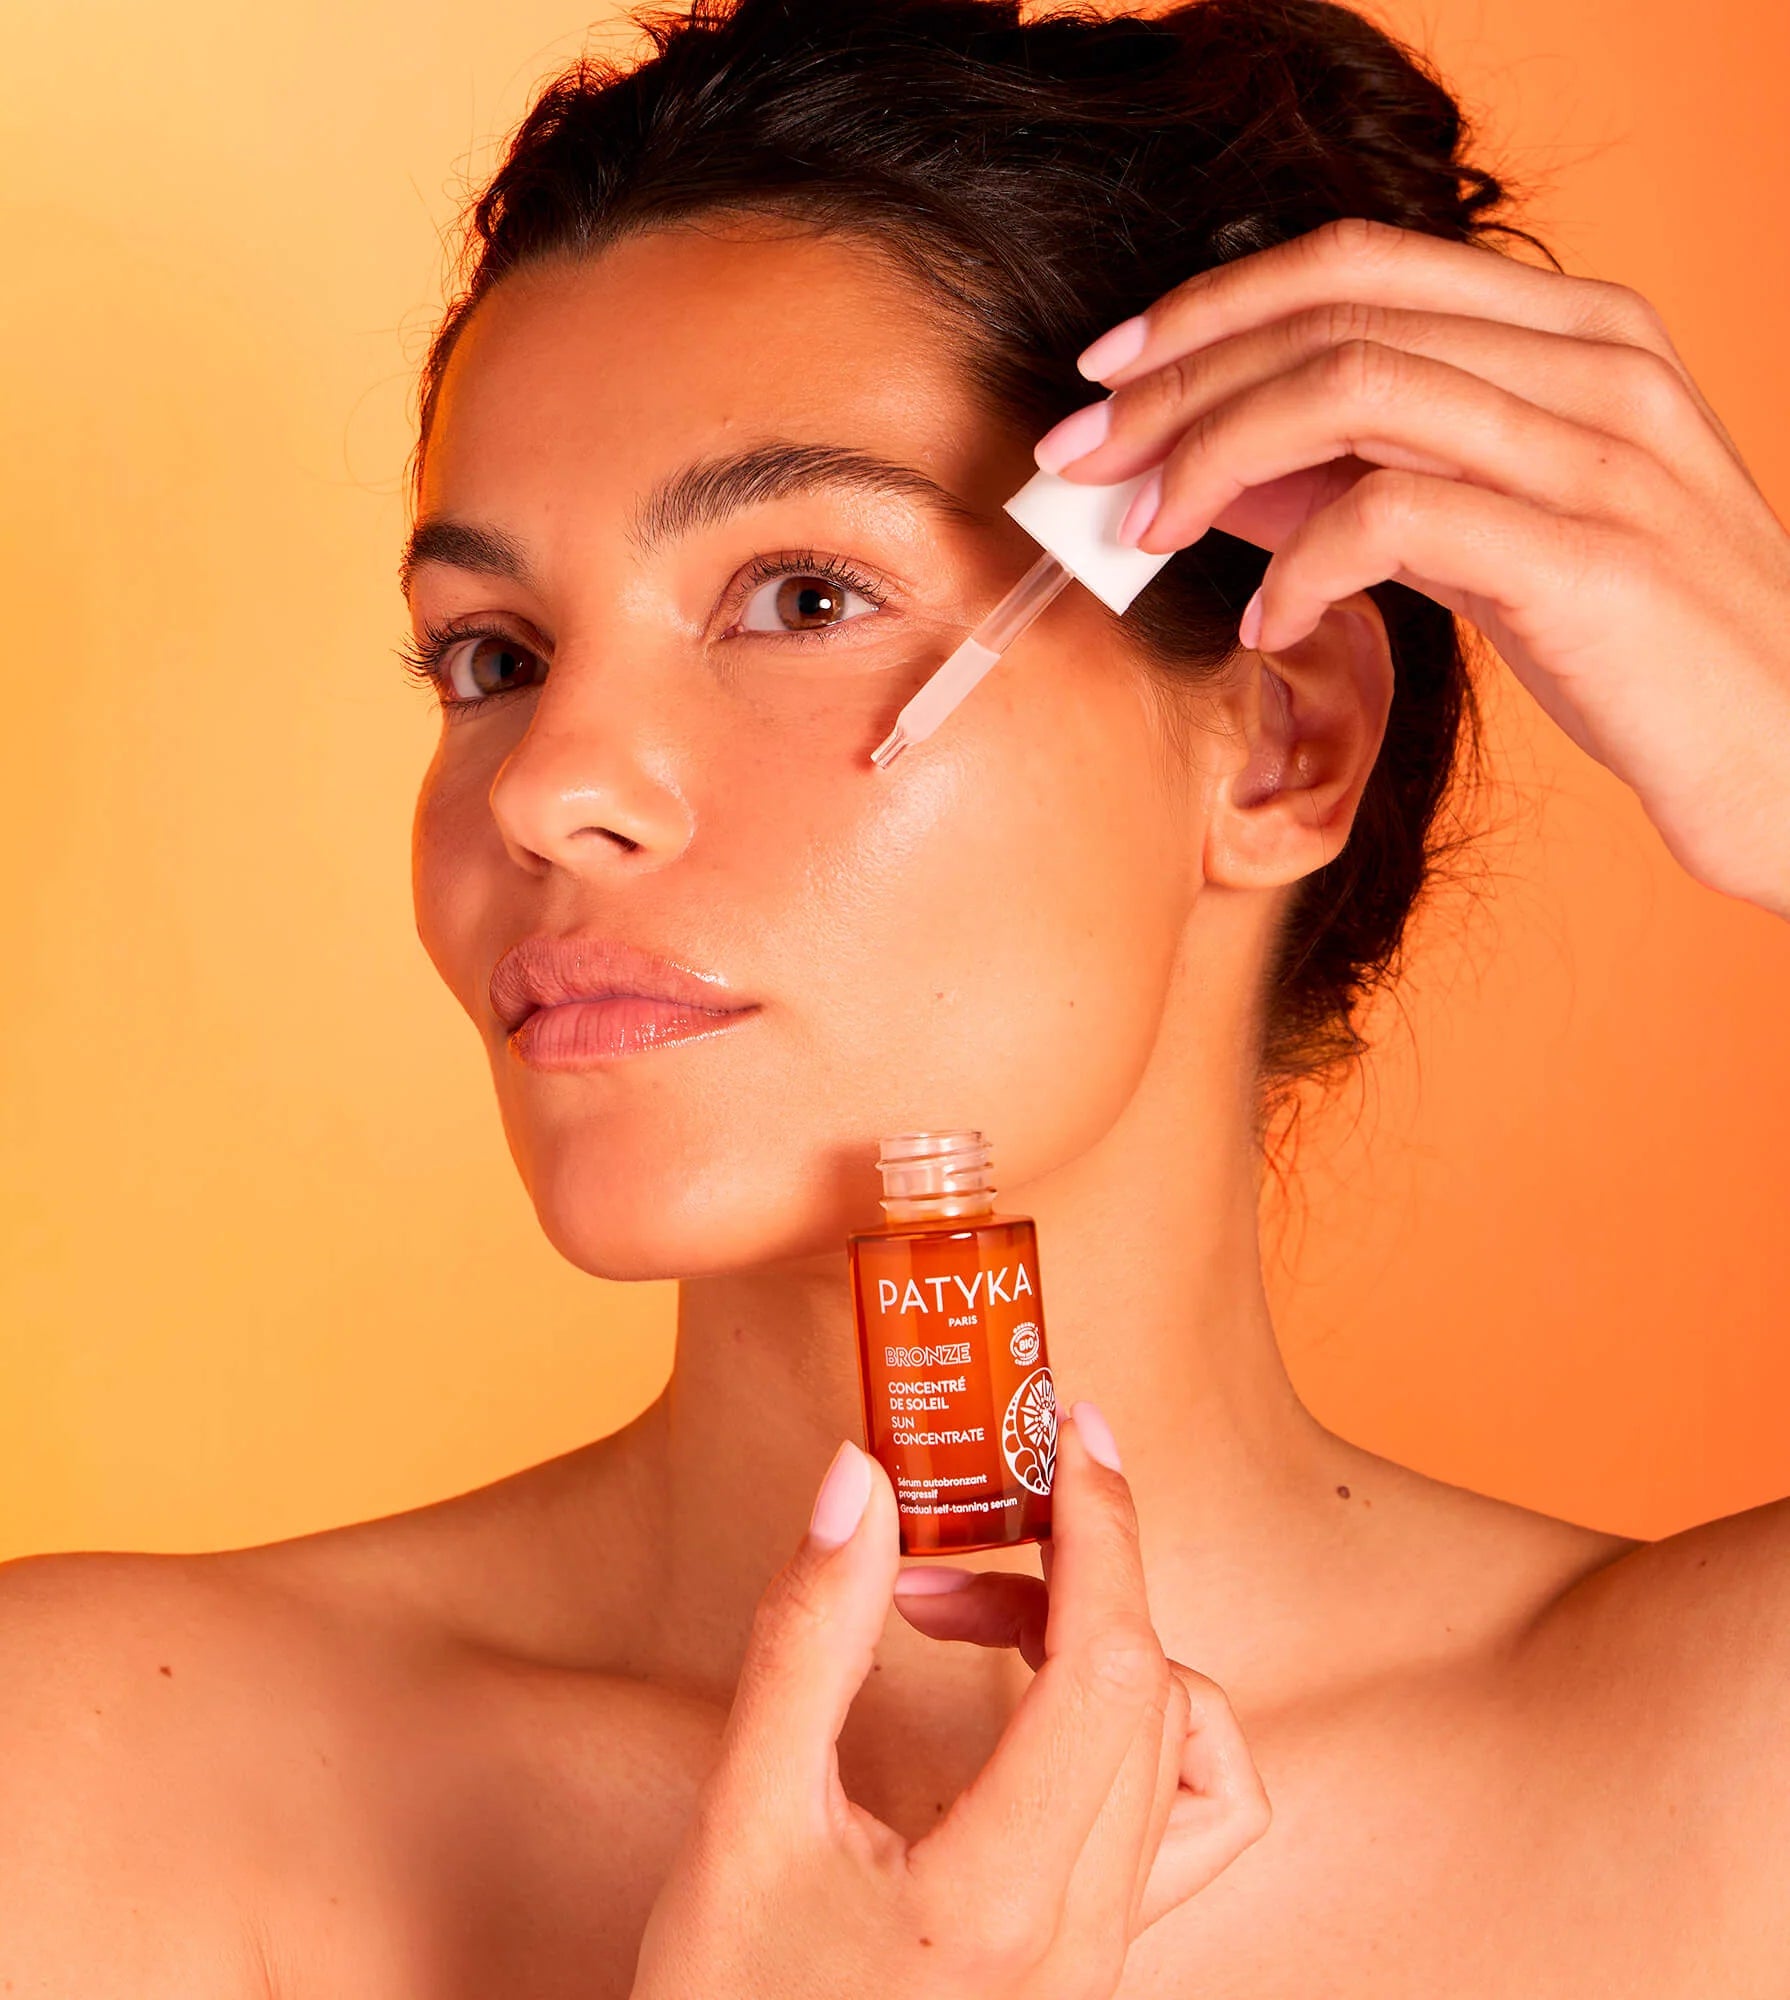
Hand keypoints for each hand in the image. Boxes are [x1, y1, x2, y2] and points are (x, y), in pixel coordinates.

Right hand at [629, 1406, 1268, 1999]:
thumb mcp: (740, 1822)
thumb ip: (807, 1640)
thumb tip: (857, 1481)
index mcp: (1001, 1902)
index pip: (1114, 1670)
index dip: (1104, 1530)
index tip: (1073, 1435)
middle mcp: (1086, 1944)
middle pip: (1149, 1696)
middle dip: (1072, 1573)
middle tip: (968, 1527)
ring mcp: (1103, 1965)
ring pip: (1181, 1759)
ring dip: (1102, 1652)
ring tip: (982, 1624)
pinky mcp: (1094, 1969)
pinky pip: (1184, 1831)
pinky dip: (1149, 1737)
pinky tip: (1052, 1714)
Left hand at [1036, 216, 1789, 918]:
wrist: (1789, 747)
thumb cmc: (1637, 643)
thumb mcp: (1497, 535)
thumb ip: (1380, 482)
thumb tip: (1221, 466)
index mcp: (1576, 332)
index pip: (1356, 265)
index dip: (1213, 306)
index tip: (1109, 372)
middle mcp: (1593, 363)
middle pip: (1334, 316)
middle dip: (1177, 383)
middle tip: (1078, 456)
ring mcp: (1600, 450)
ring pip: (1355, 388)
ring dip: (1213, 457)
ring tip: (1142, 530)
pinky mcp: (1589, 555)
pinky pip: (1399, 515)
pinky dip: (1302, 562)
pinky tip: (1266, 624)